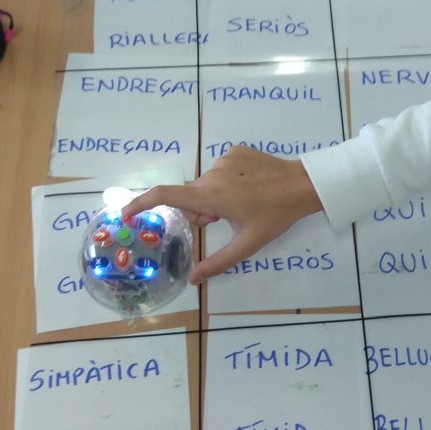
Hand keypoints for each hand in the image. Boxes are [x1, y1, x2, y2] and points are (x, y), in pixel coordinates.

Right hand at [122, 147, 323, 284]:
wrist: (304, 185)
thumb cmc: (274, 216)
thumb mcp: (247, 244)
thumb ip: (217, 263)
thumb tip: (192, 280)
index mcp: (211, 195)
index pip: (166, 195)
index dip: (142, 203)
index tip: (126, 213)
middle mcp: (213, 173)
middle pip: (192, 195)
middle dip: (201, 210)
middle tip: (226, 219)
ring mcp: (224, 158)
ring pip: (207, 183)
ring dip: (215, 196)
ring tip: (244, 203)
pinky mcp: (236, 149)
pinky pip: (222, 169)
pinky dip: (228, 180)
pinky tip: (250, 186)